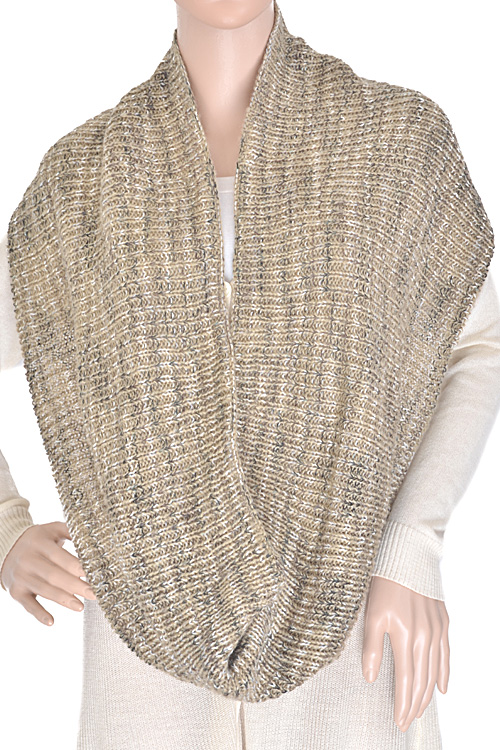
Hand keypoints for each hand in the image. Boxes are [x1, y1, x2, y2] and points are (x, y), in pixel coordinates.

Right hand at [0, 521, 95, 625]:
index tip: (93, 574)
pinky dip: (39, 614)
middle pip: (54, 575)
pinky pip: (28, 605)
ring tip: (81, 606)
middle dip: (75, 586)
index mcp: (39, 542)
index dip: (76, 566)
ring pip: (44, 590)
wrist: (9, 548)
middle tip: (94, 594)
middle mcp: (28, 559)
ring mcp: (21, 576)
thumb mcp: (53, 530)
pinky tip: (52, 622)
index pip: (60, 556)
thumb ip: (71, 531)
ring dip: (63, 600)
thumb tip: (95, 537)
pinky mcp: (16, 591)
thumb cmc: (40, 540)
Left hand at [362, 575, 449, 731]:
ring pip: (434, 672)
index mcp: (405, 638)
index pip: (405, 681)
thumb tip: (370, 678)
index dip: (402, 704)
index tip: (398, 722)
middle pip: (422, 682)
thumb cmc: (384, 585)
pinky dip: (444, 673)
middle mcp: (425, 638)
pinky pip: (446, 654)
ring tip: (419, 710)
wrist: (407, 558)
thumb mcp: (371, 615)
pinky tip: (441, 687)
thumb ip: (371, 648)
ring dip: (428, 694)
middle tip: (407, 722)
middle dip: (415, 706)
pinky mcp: (443, 622)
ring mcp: (437, 631)